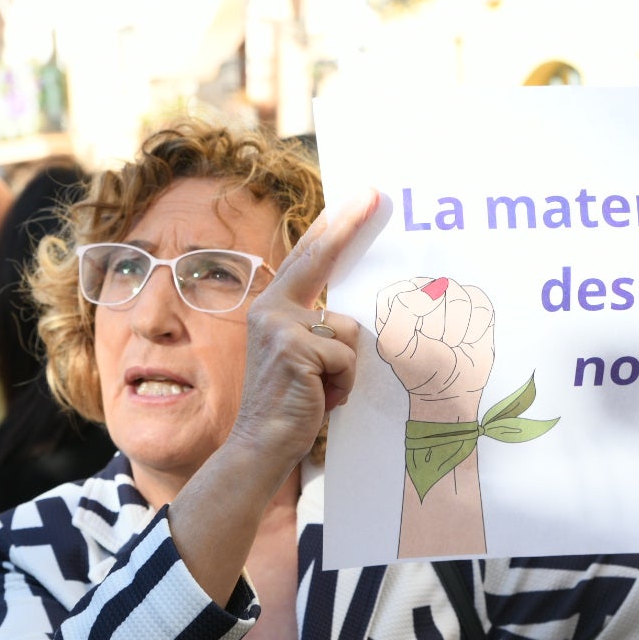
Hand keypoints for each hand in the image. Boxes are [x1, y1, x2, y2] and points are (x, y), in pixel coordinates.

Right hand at [225, 189, 378, 470]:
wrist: (262, 444)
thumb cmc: (293, 404)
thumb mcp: (306, 355)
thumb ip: (321, 326)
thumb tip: (356, 312)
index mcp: (273, 306)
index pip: (308, 257)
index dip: (333, 226)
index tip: (361, 199)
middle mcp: (271, 308)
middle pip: (320, 259)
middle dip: (349, 225)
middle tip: (376, 195)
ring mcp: (279, 326)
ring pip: (348, 329)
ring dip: (347, 366)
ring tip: (325, 387)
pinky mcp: (293, 348)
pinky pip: (346, 356)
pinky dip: (343, 382)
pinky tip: (322, 397)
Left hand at [374, 277, 494, 420]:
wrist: (450, 390)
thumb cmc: (419, 368)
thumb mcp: (395, 344)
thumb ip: (402, 310)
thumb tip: (433, 290)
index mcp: (396, 298)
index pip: (407, 289)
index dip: (414, 314)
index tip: (415, 335)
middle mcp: (424, 291)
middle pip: (436, 291)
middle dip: (437, 325)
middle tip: (434, 342)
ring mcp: (451, 296)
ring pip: (459, 297)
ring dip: (456, 330)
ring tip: (450, 343)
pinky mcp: (476, 305)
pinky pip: (480, 306)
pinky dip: (474, 330)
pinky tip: (466, 340)